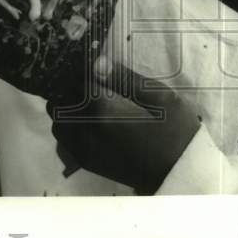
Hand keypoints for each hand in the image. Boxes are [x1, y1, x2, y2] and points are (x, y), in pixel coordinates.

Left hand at [48, 56, 201, 194]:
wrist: (179, 175)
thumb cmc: (175, 133)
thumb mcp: (161, 98)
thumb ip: (127, 79)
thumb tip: (98, 62)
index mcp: (103, 111)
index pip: (76, 81)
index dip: (83, 68)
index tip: (93, 61)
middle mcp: (87, 131)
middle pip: (59, 101)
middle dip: (70, 87)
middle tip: (91, 80)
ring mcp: (85, 150)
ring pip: (58, 122)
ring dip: (67, 108)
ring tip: (89, 100)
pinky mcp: (88, 163)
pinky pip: (65, 141)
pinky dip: (70, 126)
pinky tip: (91, 121)